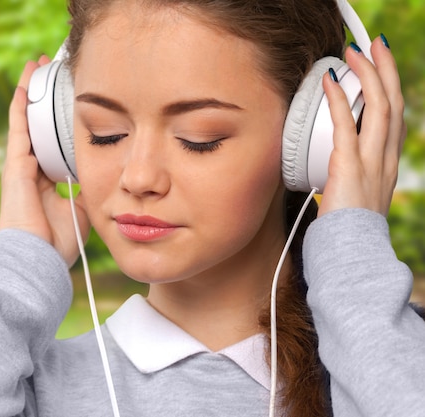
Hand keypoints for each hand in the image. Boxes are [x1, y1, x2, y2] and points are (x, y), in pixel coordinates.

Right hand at [0, 56, 89, 265]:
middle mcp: (32, 169)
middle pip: (39, 126)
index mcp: (47, 181)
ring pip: (27, 119)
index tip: (72, 105)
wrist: (37, 257)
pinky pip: (18, 124)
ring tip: (38, 66)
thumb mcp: (83, 210)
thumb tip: (103, 176)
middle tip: (55, 75)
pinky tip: (26, 79)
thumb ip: (88, 191)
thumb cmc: (58, 242)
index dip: (61, 124)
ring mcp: (21, 164)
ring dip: (32, 92)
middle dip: (46, 101)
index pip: (53, 144)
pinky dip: (21, 101)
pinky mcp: (15, 162)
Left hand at [319, 35, 406, 216]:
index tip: (379, 68)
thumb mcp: (353, 197)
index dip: (388, 89)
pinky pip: (345, 126)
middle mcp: (385, 160)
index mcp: (386, 165)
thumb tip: (328, 171)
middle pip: (393, 104)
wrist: (351, 254)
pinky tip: (329, 81)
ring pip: (379, 107)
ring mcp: (371, 163)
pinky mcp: (350, 168)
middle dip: (385, 70)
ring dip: (367, 75)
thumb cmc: (347, 230)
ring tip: (356, 51)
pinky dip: (337, 100)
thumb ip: (346, 178)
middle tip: (375, 45)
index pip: (394, 118)